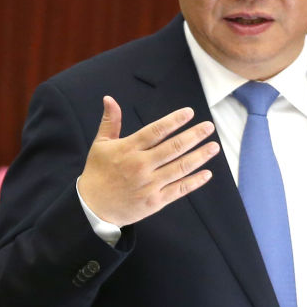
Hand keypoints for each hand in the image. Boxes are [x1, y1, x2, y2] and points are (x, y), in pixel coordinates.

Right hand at [77, 96, 219, 226]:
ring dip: (199, 157)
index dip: (174, 120)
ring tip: (214, 147)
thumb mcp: (100, 145)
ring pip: (179, 168)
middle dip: (194, 136)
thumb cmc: (97, 173)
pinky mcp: (155, 201)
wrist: (92, 208)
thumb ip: (110, 122)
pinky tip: (207, 174)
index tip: (190, 112)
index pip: (156, 131)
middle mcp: (141, 165)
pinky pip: (178, 190)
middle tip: (209, 127)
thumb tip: (109, 98)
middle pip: (173, 148)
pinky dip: (194, 182)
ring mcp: (149, 184)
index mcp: (129, 149)